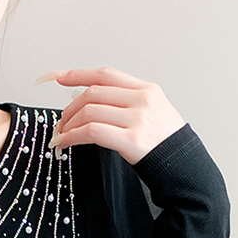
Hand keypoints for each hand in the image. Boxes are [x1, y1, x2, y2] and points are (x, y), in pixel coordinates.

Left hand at [42, 66, 185, 165]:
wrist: (181, 163)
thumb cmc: (162, 141)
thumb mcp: (149, 111)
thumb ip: (121, 101)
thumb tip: (82, 96)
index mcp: (145, 89)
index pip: (105, 74)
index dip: (77, 74)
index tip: (56, 77)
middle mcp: (142, 99)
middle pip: (93, 93)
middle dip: (69, 109)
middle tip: (60, 123)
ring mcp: (137, 119)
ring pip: (89, 112)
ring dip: (68, 124)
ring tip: (61, 136)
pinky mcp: (131, 139)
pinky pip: (92, 132)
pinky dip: (72, 136)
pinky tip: (65, 143)